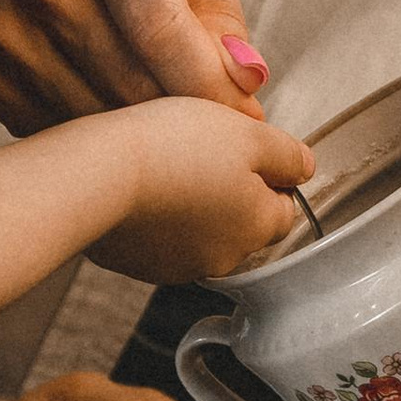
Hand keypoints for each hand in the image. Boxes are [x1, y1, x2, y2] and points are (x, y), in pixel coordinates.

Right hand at [0, 0, 268, 134]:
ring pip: (98, 119)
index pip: (162, 30)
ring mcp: (3, 28)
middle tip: (219, 136)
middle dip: (187, 123)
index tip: (246, 119)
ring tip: (172, 132)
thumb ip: (222, 13)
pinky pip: (65, 134)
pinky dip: (103, 148)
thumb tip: (244, 79)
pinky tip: (120, 129)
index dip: (212, 87)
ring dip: (147, 143)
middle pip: (131, 82)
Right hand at [93, 95, 315, 285]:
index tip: (239, 148)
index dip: (266, 172)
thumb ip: (288, 154)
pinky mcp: (136, 264)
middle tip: (198, 151)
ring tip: (164, 166)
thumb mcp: (248, 134)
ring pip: (197, 231)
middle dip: (227, 190)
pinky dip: (154, 217)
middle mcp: (224, 258)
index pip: (283, 206)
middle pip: (240, 221)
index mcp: (257, 227)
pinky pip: (156, 239)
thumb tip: (304, 168)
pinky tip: (138, 189)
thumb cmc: (173, 147)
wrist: (97, 174)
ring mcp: (177, 266)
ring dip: (189, 205)